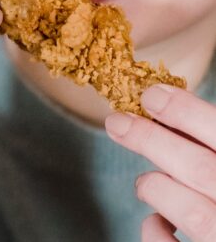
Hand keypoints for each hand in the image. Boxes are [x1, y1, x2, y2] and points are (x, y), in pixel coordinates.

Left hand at [105, 84, 215, 241]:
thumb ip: (211, 143)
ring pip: (190, 211)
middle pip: (199, 168)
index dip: (186, 112)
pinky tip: (155, 220)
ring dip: (156, 187)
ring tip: (144, 182)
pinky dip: (154, 231)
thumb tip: (174, 109)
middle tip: (116, 122)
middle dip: (151, 140)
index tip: (151, 95)